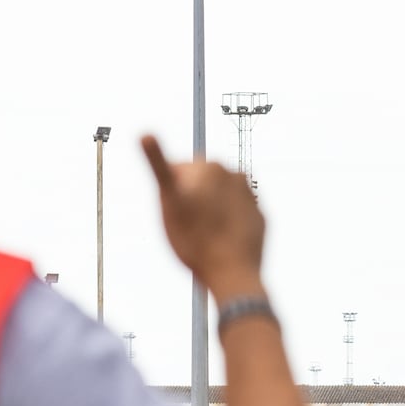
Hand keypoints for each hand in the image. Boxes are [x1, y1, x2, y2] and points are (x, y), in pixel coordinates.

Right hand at [141, 135, 264, 300]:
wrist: (232, 273)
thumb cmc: (195, 239)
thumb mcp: (168, 200)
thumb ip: (157, 165)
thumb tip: (144, 133)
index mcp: (210, 166)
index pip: (177, 173)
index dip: (170, 194)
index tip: (176, 213)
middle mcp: (235, 175)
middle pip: (201, 185)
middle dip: (192, 199)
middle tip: (189, 226)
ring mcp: (250, 197)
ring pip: (219, 199)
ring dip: (210, 210)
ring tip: (205, 234)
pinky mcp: (260, 217)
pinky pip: (236, 217)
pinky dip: (228, 224)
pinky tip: (222, 240)